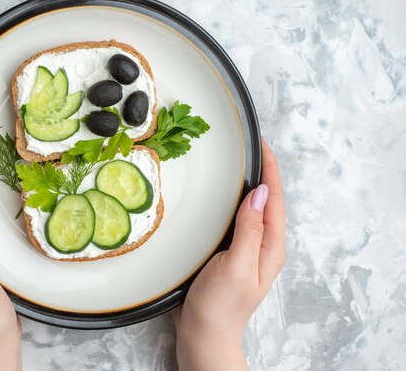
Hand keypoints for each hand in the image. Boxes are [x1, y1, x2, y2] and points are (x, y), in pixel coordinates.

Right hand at [174, 138, 285, 370]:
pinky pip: (234, 219)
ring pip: (250, 208)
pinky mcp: (228, 252)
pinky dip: (231, 202)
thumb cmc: (220, 305)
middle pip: (266, 200)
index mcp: (270, 246)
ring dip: (247, 184)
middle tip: (249, 145)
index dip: (270, 170)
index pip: (274, 199)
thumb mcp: (236, 265)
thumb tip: (259, 193)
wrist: (204, 334)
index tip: (262, 144)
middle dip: (262, 171)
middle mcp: (262, 245)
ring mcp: (245, 249)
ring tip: (238, 161)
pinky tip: (220, 196)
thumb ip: (250, 230)